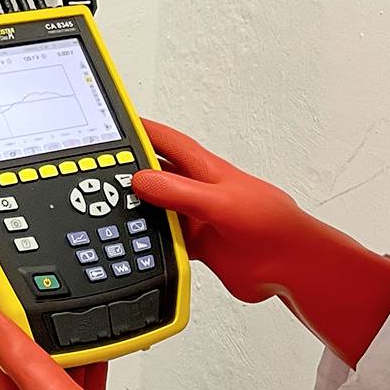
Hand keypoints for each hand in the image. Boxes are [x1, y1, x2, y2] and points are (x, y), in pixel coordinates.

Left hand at [0, 308, 195, 389]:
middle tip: (45, 320)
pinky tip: (103, 360)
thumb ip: (15, 352)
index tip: (7, 317)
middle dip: (40, 346)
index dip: (3, 341)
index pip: (3, 371)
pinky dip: (94, 370)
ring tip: (74, 334)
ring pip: (65, 383)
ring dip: (68, 357)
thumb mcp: (45, 387)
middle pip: (35, 375)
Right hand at [130, 119, 389, 367]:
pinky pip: (166, 240)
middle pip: (155, 175)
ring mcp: (197, 218)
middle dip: (130, 171)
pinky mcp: (198, 245)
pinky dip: (151, 243)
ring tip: (109, 209)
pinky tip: (137, 245)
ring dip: (139, 210)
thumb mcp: (220, 203)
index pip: (166, 142)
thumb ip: (180, 191)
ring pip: (157, 209)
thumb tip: (141, 179)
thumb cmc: (272, 225)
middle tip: (97, 171)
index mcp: (205, 170)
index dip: (140, 130)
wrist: (292, 266)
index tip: (114, 123)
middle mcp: (198, 191)